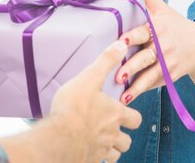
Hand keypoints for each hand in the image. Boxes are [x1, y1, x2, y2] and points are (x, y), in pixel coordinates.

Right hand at [51, 40, 141, 162]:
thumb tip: (121, 44)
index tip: (126, 114)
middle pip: (127, 142)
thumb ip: (105, 61)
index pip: (136, 119)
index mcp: (115, 115)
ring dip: (111, 150)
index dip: (132, 117)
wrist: (58, 137)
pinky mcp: (87, 161)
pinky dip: (95, 158)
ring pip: (114, 155)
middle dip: (123, 137)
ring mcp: (100, 150)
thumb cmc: (74, 108)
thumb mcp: (89, 78)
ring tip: (101, 143)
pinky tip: (86, 152)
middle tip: (113, 131)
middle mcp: (111, 135)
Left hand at [115, 0, 194, 103]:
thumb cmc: (176, 26)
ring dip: (136, 86)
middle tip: (117, 75)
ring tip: (123, 95)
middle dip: (132, 67)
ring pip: (149, 76)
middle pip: (145, 57)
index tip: (121, 42)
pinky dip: (141, 91)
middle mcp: (163, 46)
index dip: (132, 38)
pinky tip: (128, 100)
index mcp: (158, 28)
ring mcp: (167, 63)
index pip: (143, 32)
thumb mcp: (163, 10)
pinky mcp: (169, 76)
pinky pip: (153, 84)